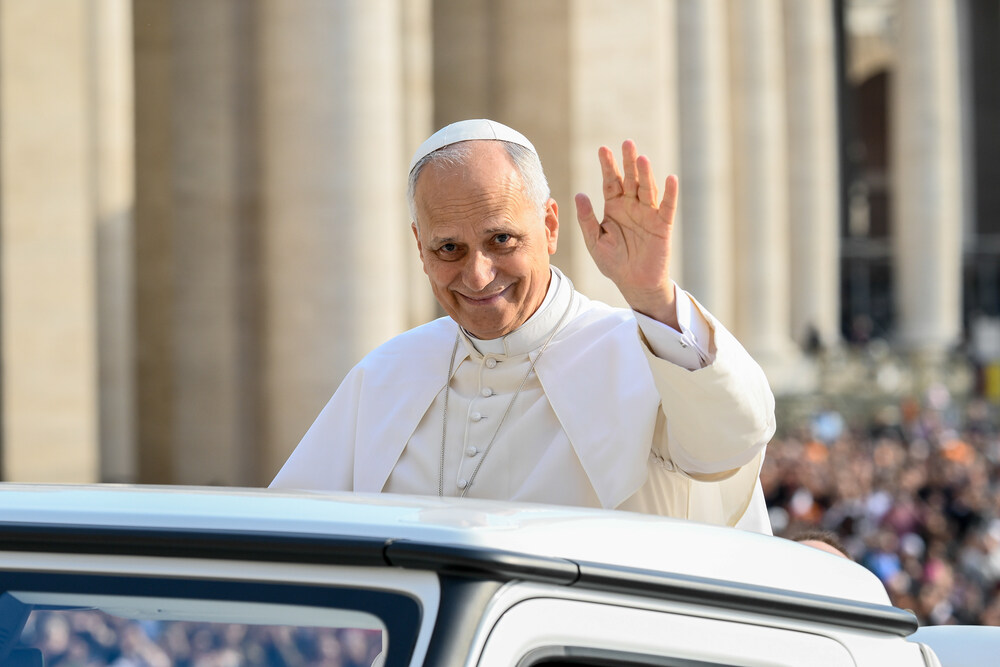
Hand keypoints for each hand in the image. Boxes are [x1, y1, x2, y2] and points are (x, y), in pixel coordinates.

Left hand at [575, 140, 679, 327]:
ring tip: (641, 158)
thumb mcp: (594, 241)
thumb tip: (579, 194)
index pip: (611, 182)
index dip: (608, 166)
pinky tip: (670, 179)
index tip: (603, 149)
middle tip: (626, 143)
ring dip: (646, 173)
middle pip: (630, 180)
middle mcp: (632, 206)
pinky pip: (667, 207)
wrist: (634, 284)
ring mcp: (649, 214)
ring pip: (648, 189)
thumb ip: (587, 219)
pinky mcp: (663, 226)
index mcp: (614, 207)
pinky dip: (670, 193)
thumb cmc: (613, 263)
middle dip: (628, 162)